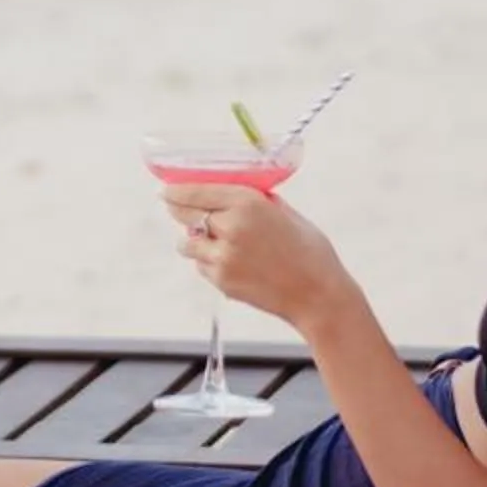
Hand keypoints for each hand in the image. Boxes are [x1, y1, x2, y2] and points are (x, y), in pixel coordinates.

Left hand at [159, 182, 353, 329]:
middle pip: (184, 214)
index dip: (177, 190)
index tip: (167, 189)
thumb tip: (233, 192)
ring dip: (193, 239)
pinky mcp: (222, 281)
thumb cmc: (310, 251)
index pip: (197, 191)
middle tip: (175, 207)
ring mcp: (223, 257)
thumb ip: (257, 201)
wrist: (319, 296)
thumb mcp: (285, 213)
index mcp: (247, 203)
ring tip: (210, 240)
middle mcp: (230, 227)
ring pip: (187, 243)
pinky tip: (229, 261)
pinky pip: (202, 265)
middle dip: (178, 210)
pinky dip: (208, 261)